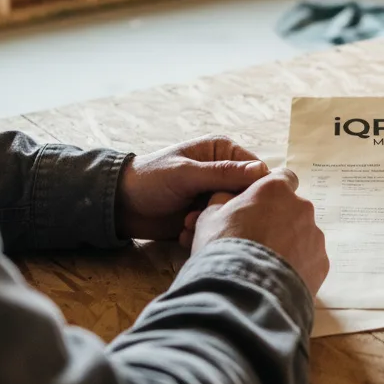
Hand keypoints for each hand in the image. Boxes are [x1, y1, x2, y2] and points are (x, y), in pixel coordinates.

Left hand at [115, 136, 268, 240]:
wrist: (120, 205)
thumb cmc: (151, 179)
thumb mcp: (186, 174)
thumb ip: (222, 173)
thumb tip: (262, 170)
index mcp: (224, 151)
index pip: (257, 170)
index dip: (254, 189)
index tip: (239, 204)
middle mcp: (225, 172)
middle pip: (249, 195)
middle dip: (231, 208)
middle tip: (207, 214)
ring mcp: (216, 195)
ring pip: (235, 213)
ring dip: (216, 221)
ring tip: (190, 222)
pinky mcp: (207, 215)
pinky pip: (219, 226)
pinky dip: (206, 231)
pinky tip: (186, 232)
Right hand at [186, 168, 329, 295]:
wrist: (244, 292)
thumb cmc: (224, 247)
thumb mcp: (210, 216)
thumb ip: (224, 200)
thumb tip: (229, 198)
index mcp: (275, 189)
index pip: (282, 178)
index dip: (270, 191)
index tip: (259, 205)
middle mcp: (302, 207)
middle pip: (293, 209)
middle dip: (279, 220)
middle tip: (257, 240)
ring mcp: (315, 236)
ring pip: (302, 235)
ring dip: (289, 244)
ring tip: (266, 265)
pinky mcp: (322, 263)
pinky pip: (309, 260)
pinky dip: (297, 266)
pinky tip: (277, 278)